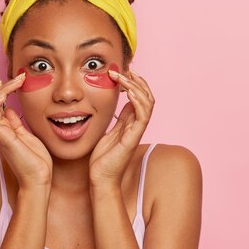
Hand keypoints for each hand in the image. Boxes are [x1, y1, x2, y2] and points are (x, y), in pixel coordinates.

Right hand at [0, 74, 51, 187]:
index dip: (1, 91)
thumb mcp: (27, 136)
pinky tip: (7, 95)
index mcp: (3, 130)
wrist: (39, 179)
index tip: (16, 81)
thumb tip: (9, 109)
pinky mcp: (1, 137)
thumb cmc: (36, 161)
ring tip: (13, 83)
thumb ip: (16, 123)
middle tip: (16, 78)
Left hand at [89, 70, 154, 185]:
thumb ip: (116, 118)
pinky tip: (129, 91)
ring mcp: (136, 131)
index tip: (123, 71)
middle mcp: (136, 125)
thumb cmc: (102, 158)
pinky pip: (143, 116)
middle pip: (147, 97)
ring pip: (148, 103)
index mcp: (130, 122)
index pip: (139, 97)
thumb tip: (119, 104)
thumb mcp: (107, 131)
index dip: (134, 82)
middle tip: (125, 70)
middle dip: (138, 81)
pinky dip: (138, 101)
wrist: (100, 178)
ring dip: (137, 87)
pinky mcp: (133, 138)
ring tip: (125, 77)